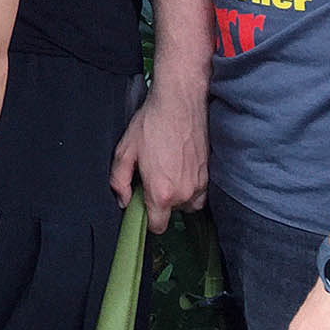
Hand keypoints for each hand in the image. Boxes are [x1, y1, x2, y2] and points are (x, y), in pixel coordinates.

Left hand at [108, 80, 207, 232]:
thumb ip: (119, 181)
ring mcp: (200, 184)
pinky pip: (199, 192)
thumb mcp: (125, 151)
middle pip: (172, 213)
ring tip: (166, 171)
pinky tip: (179, 166)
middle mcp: (185, 193)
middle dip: (161, 201)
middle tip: (151, 176)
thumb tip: (123, 201)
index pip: (157, 226)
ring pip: (188, 204)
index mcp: (162, 192)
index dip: (147, 219)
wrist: (180, 103)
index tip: (141, 205)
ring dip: (177, 195)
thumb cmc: (151, 124)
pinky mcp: (209, 174)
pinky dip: (190, 186)